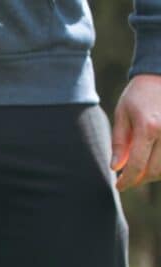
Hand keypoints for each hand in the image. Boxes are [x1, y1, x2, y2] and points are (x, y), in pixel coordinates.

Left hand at [112, 74, 160, 190]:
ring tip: (140, 172)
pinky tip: (153, 163)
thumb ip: (119, 143)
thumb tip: (116, 168)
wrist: (160, 74)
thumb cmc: (138, 95)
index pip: (137, 165)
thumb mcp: (122, 115)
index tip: (119, 186)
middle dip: (140, 179)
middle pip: (155, 170)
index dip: (127, 180)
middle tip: (128, 181)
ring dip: (154, 174)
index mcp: (148, 127)